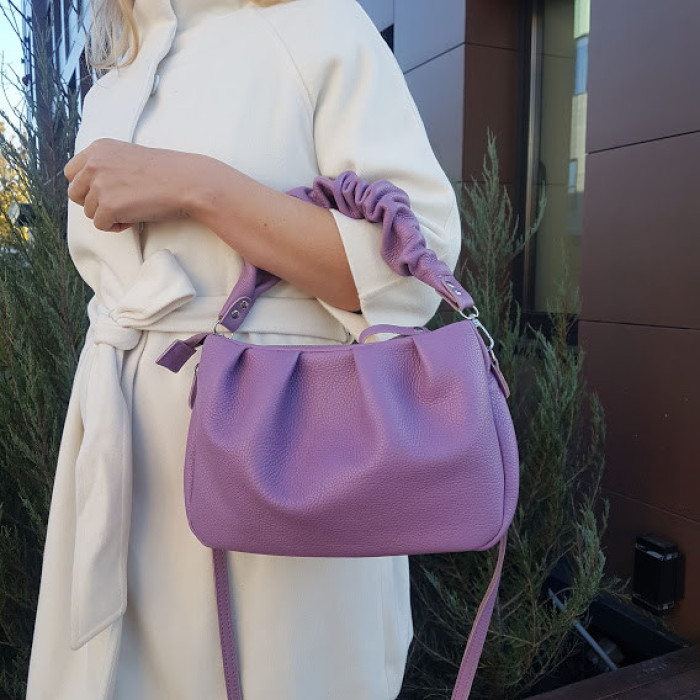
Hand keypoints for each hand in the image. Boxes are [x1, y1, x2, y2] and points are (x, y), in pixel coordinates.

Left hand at [64, 138, 197, 232]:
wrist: (186, 181)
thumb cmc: (166, 172)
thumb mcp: (129, 157)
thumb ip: (108, 167)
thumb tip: (96, 188)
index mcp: (98, 149)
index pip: (72, 172)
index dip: (86, 187)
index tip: (104, 193)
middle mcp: (94, 164)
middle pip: (75, 193)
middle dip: (93, 203)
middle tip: (117, 205)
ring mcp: (99, 185)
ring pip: (89, 212)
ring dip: (108, 216)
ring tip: (132, 210)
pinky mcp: (107, 206)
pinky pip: (101, 225)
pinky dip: (117, 226)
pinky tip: (135, 217)